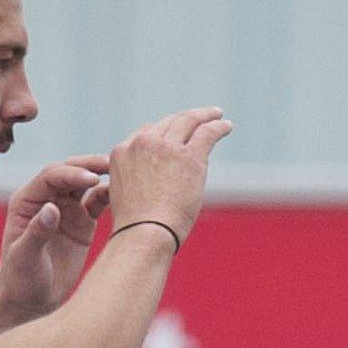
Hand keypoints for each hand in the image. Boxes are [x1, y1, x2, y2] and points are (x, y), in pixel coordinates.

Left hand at [0, 154, 111, 316]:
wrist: (31, 299)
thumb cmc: (20, 279)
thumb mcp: (25, 257)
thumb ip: (37, 232)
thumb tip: (52, 208)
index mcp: (27, 201)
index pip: (51, 177)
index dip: (72, 174)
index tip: (93, 179)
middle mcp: (47, 200)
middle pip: (70, 172)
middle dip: (90, 166)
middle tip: (113, 165)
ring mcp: (67, 211)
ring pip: (86, 184)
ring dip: (103, 176)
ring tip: (125, 175)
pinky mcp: (83, 224)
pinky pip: (98, 203)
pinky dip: (111, 197)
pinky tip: (126, 196)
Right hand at [106, 106, 232, 246]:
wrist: (145, 232)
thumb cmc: (137, 226)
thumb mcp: (124, 195)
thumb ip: (137, 177)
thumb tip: (154, 177)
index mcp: (122, 151)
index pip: (145, 133)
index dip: (163, 131)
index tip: (175, 133)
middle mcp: (142, 143)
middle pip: (167, 123)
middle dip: (185, 119)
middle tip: (200, 117)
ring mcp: (165, 147)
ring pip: (188, 121)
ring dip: (204, 116)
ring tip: (217, 116)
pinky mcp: (188, 156)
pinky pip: (206, 133)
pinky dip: (218, 126)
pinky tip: (226, 126)